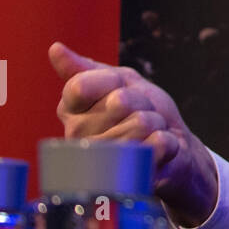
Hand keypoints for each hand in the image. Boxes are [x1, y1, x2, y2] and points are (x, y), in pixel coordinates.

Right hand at [49, 42, 218, 227]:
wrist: (173, 146)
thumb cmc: (142, 110)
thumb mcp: (119, 81)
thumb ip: (86, 68)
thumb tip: (55, 49)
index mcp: (71, 114)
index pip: (80, 86)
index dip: (111, 81)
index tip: (119, 88)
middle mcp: (78, 142)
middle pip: (118, 101)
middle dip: (141, 102)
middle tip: (141, 114)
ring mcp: (102, 164)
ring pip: (141, 123)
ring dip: (156, 123)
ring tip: (149, 133)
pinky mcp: (129, 179)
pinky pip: (158, 144)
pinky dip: (167, 141)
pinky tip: (157, 152)